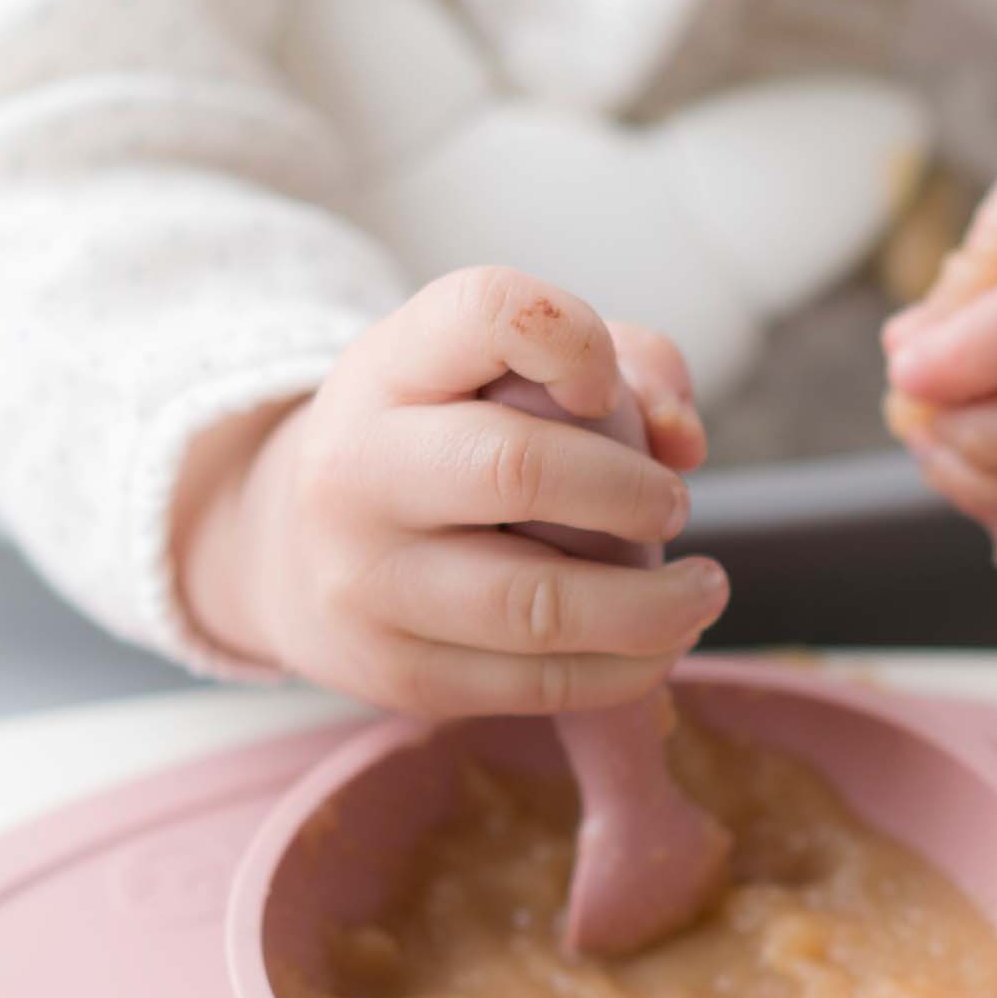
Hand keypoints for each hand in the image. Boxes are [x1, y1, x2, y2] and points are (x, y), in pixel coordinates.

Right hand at [174, 266, 727, 713]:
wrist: (292, 558)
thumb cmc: (439, 449)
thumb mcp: (494, 376)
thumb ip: (621, 368)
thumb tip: (684, 439)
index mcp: (386, 370)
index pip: (488, 312)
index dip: (577, 339)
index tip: (607, 387)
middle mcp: (359, 471)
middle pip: (519, 470)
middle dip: (631, 492)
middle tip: (675, 506)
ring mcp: (371, 584)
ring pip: (539, 605)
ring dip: (654, 606)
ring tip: (704, 593)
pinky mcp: (402, 676)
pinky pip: (541, 685)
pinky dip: (628, 669)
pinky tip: (662, 645)